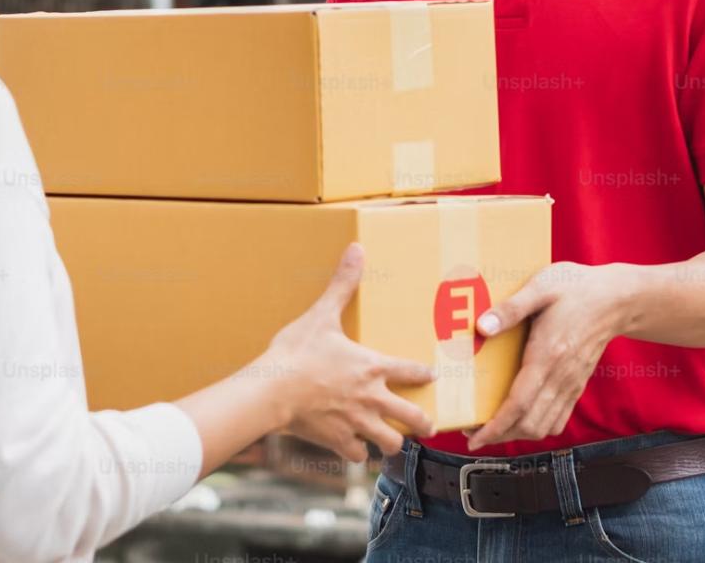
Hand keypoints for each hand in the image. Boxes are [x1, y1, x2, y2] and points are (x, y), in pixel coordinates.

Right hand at [255, 242, 435, 461]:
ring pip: (390, 443)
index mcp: (373, 367)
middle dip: (423, 421)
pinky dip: (358, 453)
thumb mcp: (321, 314)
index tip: (432, 375)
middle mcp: (373, 399)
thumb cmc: (297, 352)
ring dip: (392, 442)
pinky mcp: (338, 441)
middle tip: (428, 423)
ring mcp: (357, 423)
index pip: (412, 371)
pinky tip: (355, 448)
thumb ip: (342, 285)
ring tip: (392, 441)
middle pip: (413, 417)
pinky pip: (358, 455)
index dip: (424, 373)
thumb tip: (357, 249)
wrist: (272, 391)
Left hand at [462, 261, 634, 449]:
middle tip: (474, 431)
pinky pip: (558, 419)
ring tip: (493, 429)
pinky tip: (521, 420)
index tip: (475, 437)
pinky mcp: (577, 385)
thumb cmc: (576, 289)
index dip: (495, 425)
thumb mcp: (540, 288)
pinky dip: (538, 427)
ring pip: (544, 427)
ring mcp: (571, 384)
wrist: (617, 299)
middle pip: (529, 424)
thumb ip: (511, 308)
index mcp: (548, 355)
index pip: (519, 404)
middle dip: (500, 434)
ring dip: (517, 434)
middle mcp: (561, 377)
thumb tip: (482, 327)